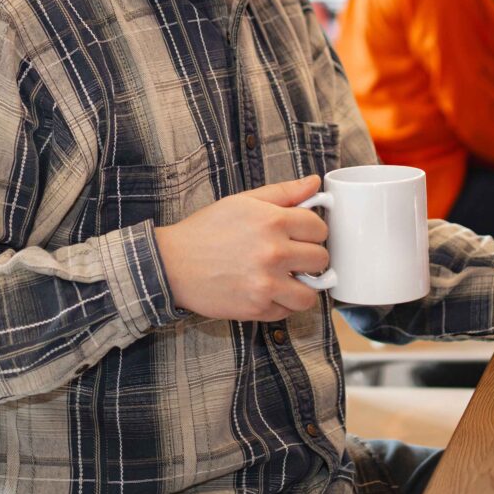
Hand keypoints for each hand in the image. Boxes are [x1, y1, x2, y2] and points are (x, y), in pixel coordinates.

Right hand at [154, 174, 329, 321]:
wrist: (173, 264)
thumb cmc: (207, 230)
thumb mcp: (244, 201)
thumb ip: (284, 192)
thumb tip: (314, 182)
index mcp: (273, 221)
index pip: (320, 228)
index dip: (313, 231)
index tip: (302, 235)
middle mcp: (274, 253)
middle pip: (321, 260)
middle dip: (310, 258)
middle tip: (294, 257)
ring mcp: (267, 284)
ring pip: (311, 294)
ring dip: (302, 287)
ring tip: (287, 279)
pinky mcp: (257, 308)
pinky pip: (288, 311)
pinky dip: (281, 304)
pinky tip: (267, 291)